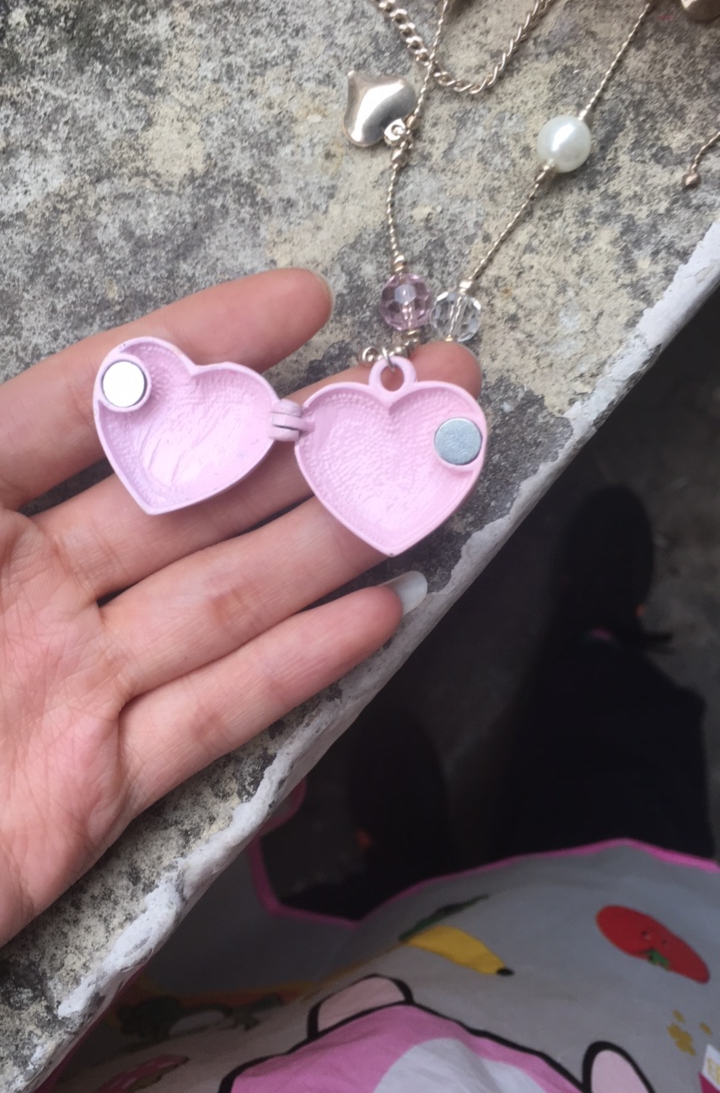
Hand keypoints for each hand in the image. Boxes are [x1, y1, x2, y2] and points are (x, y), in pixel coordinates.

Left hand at [0, 269, 479, 945]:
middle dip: (312, 437)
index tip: (305, 304)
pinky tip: (380, 612)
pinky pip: (216, 715)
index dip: (203, 348)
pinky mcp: (97, 788)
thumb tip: (78, 386)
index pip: (99, 403)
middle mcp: (29, 586)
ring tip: (430, 480)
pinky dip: (300, 667)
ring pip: (228, 596)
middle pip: (194, 498)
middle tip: (417, 382)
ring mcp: (72, 685)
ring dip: (336, 539)